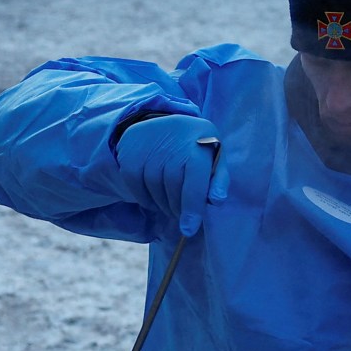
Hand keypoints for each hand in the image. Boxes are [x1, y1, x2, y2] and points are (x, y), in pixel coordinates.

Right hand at [114, 115, 226, 235]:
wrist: (162, 121)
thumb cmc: (196, 147)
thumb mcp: (214, 157)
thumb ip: (219, 179)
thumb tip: (217, 200)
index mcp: (198, 145)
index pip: (195, 182)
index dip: (192, 207)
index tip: (189, 229)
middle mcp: (172, 144)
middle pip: (173, 189)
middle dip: (178, 208)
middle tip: (182, 214)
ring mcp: (148, 149)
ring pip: (154, 190)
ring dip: (163, 205)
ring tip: (170, 206)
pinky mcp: (130, 155)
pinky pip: (136, 188)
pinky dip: (146, 199)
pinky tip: (155, 198)